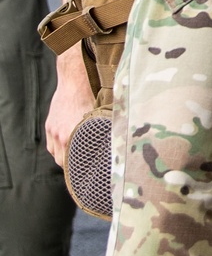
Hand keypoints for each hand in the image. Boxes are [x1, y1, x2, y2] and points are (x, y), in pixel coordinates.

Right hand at [45, 44, 95, 167]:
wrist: (75, 80)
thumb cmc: (93, 96)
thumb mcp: (100, 117)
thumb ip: (103, 133)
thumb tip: (118, 145)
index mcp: (74, 135)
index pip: (75, 163)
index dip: (83, 171)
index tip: (92, 175)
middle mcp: (61, 135)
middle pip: (63, 162)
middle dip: (74, 167)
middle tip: (86, 169)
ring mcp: (53, 131)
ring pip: (56, 155)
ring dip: (65, 159)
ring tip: (78, 159)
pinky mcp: (49, 126)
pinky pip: (51, 146)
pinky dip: (58, 150)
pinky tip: (68, 149)